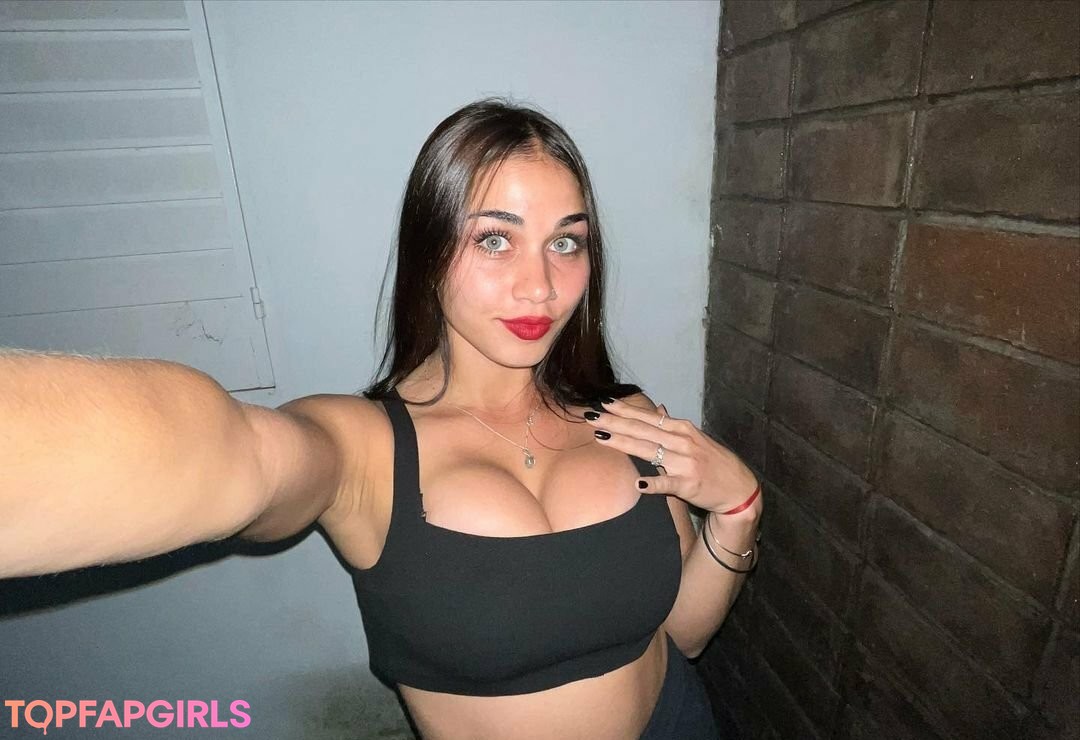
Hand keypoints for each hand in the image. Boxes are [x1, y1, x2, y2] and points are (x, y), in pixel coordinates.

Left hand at [586, 396, 760, 516]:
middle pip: (642, 430)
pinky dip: (653, 483)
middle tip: (591, 416)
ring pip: (649, 451)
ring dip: (624, 443)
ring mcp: (685, 463)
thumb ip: (672, 426)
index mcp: (682, 429)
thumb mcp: (695, 438)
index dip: (624, 410)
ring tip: (601, 437)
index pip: (647, 417)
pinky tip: (638, 483)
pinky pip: (668, 483)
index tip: (603, 403)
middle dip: (614, 422)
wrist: (739, 489)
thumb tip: (656, 409)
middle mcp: (682, 442)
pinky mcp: (689, 485)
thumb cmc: (714, 463)